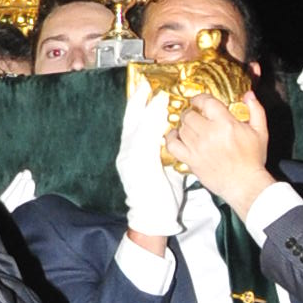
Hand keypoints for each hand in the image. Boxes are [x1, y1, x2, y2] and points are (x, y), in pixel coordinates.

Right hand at [114, 70, 185, 241]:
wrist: (152, 218)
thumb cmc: (159, 194)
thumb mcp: (160, 167)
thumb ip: (164, 149)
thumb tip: (175, 133)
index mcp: (132, 152)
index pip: (133, 123)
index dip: (137, 105)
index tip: (143, 88)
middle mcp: (127, 153)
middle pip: (130, 121)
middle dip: (138, 102)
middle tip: (145, 84)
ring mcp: (131, 160)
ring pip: (138, 129)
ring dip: (148, 111)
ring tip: (157, 97)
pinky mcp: (139, 168)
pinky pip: (145, 143)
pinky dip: (151, 128)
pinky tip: (159, 118)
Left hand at [171, 87, 271, 212]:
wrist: (245, 184)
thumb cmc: (252, 160)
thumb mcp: (260, 132)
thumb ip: (256, 110)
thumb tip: (248, 95)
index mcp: (226, 124)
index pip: (206, 102)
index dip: (199, 98)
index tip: (198, 101)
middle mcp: (209, 133)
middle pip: (190, 115)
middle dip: (191, 112)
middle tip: (195, 115)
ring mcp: (198, 147)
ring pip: (182, 128)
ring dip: (184, 125)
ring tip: (189, 126)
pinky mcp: (191, 160)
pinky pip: (172, 145)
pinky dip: (170, 138)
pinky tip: (175, 136)